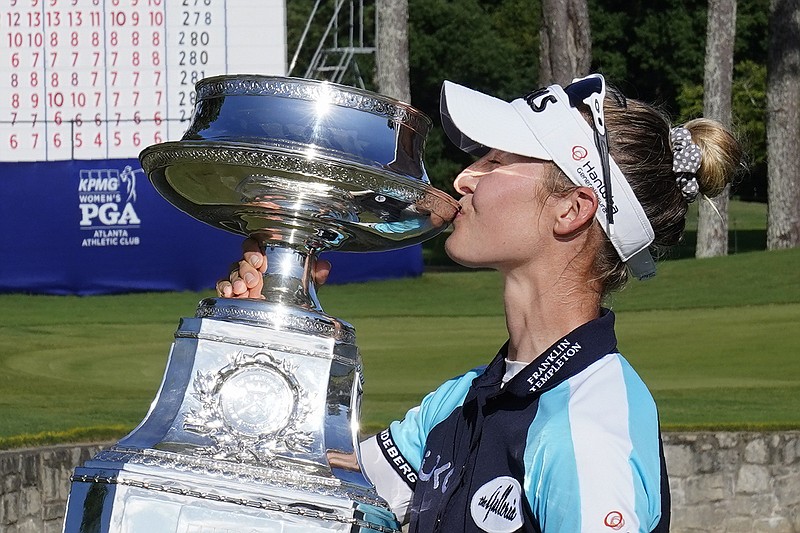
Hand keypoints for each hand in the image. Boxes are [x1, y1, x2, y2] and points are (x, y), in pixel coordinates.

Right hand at [216, 238, 331, 298]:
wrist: (285, 315)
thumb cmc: (294, 291)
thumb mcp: (307, 283)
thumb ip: (315, 274)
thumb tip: (324, 266)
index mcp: (267, 257)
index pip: (254, 245)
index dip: (254, 250)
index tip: (260, 261)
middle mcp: (252, 266)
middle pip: (242, 259)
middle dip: (246, 269)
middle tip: (254, 281)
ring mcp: (241, 279)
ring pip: (232, 273)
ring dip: (236, 280)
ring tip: (242, 290)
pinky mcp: (232, 293)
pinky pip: (223, 286)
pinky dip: (224, 288)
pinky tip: (229, 294)